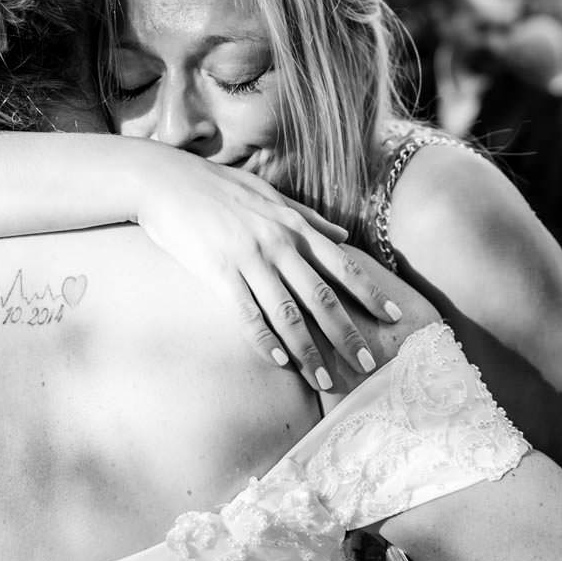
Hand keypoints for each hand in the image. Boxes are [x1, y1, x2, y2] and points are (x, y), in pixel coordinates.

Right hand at [128, 146, 404, 391]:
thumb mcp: (271, 195)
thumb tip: (343, 236)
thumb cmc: (219, 187)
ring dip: (309, 349)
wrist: (167, 180)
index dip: (370, 292)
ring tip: (324, 380)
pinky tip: (279, 362)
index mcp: (294, 226)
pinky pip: (247, 313)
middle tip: (368, 363)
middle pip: (322, 296)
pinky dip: (265, 339)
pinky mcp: (218, 272)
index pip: (343, 266)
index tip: (394, 316)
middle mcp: (278, 244)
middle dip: (347, 333)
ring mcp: (249, 258)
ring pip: (288, 312)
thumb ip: (309, 218)